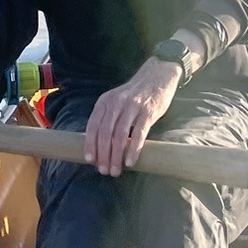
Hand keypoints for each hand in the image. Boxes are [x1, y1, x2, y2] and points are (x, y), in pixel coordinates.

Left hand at [81, 59, 180, 175]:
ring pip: (120, 136)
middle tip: (104, 170)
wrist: (158, 76)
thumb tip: (99, 145)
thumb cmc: (135, 94)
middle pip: (105, 133)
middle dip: (103, 154)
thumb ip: (108, 117)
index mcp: (105, 102)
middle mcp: (116, 103)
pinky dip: (133, 149)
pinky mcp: (148, 112)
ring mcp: (132, 107)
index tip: (90, 160)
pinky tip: (130, 161)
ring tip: (116, 171)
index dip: (90, 144)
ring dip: (116, 156)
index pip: (93, 126)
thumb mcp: (116, 100)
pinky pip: (139, 134)